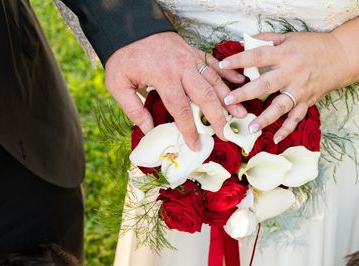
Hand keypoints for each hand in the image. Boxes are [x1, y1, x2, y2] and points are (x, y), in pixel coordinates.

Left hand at [105, 31, 245, 149]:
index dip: (189, 130)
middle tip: (226, 133)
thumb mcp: (117, 84)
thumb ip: (133, 109)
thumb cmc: (124, 57)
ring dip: (230, 98)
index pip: (181, 109)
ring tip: (241, 113)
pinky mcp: (194, 52)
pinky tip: (240, 82)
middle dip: (218, 117)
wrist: (131, 27)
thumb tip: (148, 130)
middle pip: (205, 96)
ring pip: (215, 80)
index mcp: (163, 77)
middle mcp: (181, 68)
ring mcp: (190, 58)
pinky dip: (228, 73)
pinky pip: (215, 64)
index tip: (196, 145)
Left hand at [220, 31, 347, 143]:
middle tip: (228, 100)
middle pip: (265, 84)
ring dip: (265, 118)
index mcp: (285, 54)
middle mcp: (291, 73)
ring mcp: (300, 89)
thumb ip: (267, 40)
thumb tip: (244, 42)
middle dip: (245, 93)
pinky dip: (286, 130)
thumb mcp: (289, 37)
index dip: (240, 60)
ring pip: (280, 106)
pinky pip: (296, 118)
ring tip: (251, 127)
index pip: (258, 56)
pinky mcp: (308, 101)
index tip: (223, 65)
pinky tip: (275, 139)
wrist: (342, 56)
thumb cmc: (313, 45)